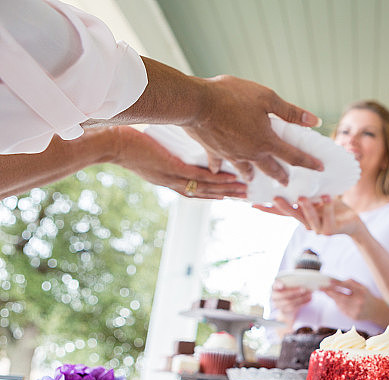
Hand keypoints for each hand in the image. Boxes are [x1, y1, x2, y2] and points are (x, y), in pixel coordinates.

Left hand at [112, 127, 246, 198]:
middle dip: (226, 194)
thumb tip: (171, 138)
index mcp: (165, 178)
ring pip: (204, 187)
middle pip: (204, 193)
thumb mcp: (147, 147)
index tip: (228, 193)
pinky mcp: (170, 168)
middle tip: (245, 196)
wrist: (107, 143)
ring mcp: (171, 177)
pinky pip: (198, 176)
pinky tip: (229, 178)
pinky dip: (215, 179)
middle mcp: (170, 182)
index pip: (194, 189)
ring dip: (226, 190)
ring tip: (244, 190)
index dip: (212, 192)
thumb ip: (161, 147)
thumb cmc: (122, 139)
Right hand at [185, 75, 323, 183]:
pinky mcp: (214, 151)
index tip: (320, 168)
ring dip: (252, 175)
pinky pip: (218, 163)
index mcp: (266, 141)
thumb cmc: (232, 96)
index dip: (309, 162)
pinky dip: (219, 167)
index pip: (294, 156)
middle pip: (271, 169)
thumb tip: (314, 120)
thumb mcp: (267, 98)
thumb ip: (291, 112)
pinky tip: (217, 170)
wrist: (195, 102)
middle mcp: (251, 153)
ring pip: (245, 170)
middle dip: (281, 176)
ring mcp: (232, 155)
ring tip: (253, 179)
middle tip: (287, 182)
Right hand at [254, 195, 365, 237]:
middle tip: (275, 198)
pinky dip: (328, 207)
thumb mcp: (317, 197)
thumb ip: (307, 191)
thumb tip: (294, 170)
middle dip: (284, 207)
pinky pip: (328, 217)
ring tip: (302, 198)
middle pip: (292, 215)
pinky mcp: (330, 230)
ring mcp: (317, 228)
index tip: (254, 203)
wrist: (351, 221)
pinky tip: (327, 198)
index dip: (268, 209)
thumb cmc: (332, 206)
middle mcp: (306, 223)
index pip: (281, 213)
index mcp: (301, 214)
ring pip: (309, 218)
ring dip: (306, 208)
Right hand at [270, 280, 311, 323]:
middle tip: (303, 289)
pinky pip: (294, 308)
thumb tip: (304, 281)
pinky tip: (309, 299)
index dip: (277, 285)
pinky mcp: (284, 311)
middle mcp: (274, 297)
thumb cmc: (289, 290)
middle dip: (294, 292)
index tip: (282, 285)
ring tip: (309, 294)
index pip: (274, 285)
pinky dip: (302, 303)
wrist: (286, 305)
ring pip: (289, 302)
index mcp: (274, 288)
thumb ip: (292, 283)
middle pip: (283, 295)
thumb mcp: (289, 285)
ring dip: (300, 298)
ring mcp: (278, 305)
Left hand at [321, 279, 376, 321]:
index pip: (348, 286)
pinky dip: (339, 305)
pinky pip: (342, 310)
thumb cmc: (367, 296)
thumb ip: (352, 282)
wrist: (376, 310)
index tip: (328, 282)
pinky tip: (341, 302)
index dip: (337, 284)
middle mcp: (359, 301)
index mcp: (362, 291)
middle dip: (330, 293)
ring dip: (334, 299)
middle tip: (321, 289)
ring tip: (331, 294)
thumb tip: (337, 281)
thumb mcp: (363, 286)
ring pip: (340, 304)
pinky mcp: (353, 317)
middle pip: (341, 297)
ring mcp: (356, 310)